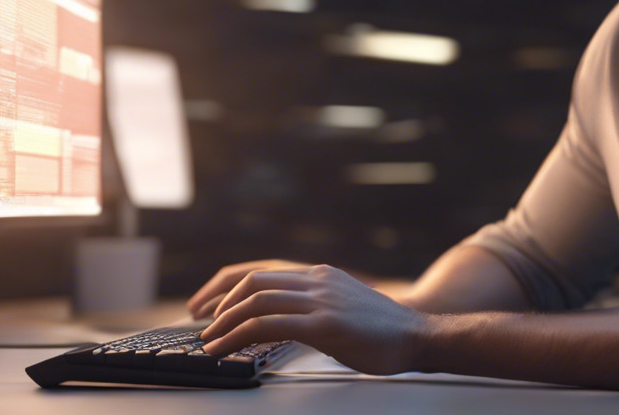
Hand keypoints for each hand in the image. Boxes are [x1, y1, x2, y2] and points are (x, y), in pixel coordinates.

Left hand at [199, 264, 428, 375]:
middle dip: (218, 302)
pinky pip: (271, 324)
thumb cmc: (381, 330)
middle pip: (252, 280)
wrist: (417, 335)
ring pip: (256, 301)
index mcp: (319, 274)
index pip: (261, 270)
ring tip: (210, 343)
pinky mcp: (326, 324)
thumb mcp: (341, 306)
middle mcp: (317, 280)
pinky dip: (241, 335)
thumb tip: (279, 322)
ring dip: (225, 322)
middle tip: (201, 326)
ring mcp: (321, 300)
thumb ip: (313, 305)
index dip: (226, 285)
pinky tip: (228, 348)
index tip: (206, 305)